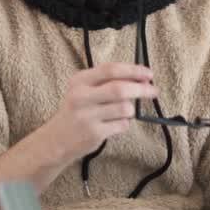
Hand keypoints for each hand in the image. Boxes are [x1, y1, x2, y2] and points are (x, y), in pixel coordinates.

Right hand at [40, 62, 158, 163]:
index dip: (134, 70)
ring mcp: (87, 116)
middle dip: (142, 89)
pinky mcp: (94, 133)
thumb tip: (141, 78)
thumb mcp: (83, 90)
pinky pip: (122, 125)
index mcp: (80, 80)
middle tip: (154, 90)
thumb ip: (108, 82)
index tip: (148, 73)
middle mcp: (81, 96)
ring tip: (122, 112)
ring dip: (131, 110)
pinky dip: (124, 123)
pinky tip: (114, 123)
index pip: (111, 69)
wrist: (56, 139)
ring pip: (124, 108)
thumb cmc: (77, 111)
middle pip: (120, 89)